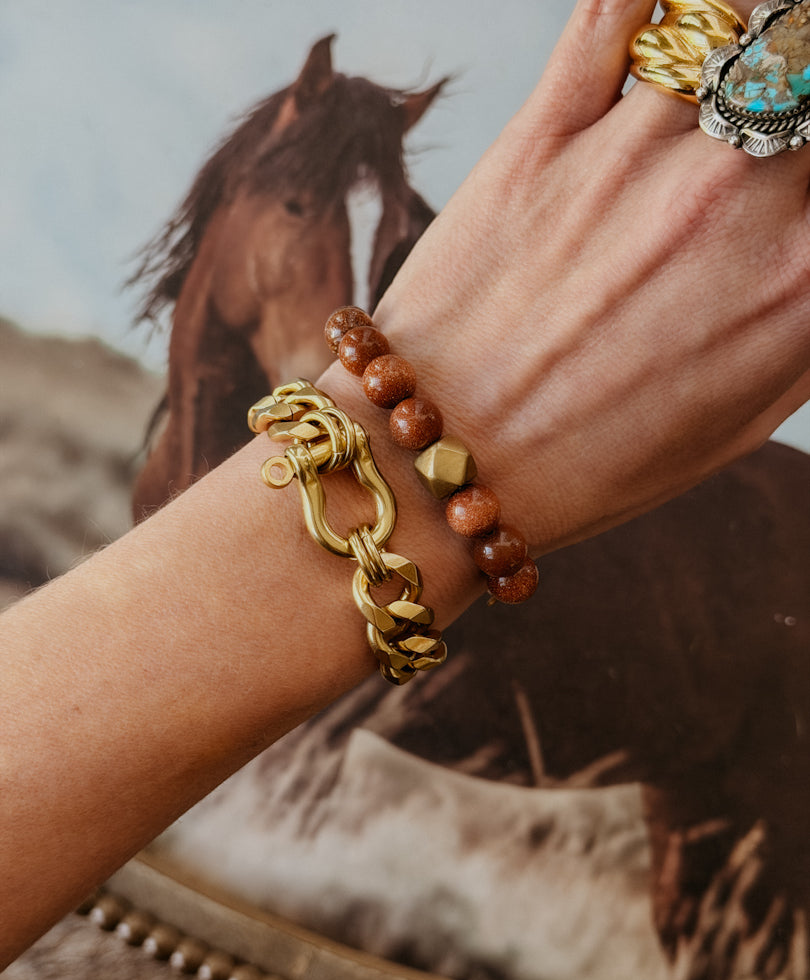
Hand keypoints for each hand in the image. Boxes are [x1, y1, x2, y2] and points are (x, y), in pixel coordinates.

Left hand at [324, 0, 809, 553]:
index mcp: (806, 281)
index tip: (794, 166)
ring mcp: (638, 153)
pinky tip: (657, 27)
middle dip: (790, 99)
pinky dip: (645, 4)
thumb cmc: (590, 458)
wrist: (448, 461)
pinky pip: (621, 3)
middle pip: (808, 72)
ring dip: (731, 44)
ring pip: (734, 18)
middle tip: (759, 130)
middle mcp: (740, 197)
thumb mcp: (743, 413)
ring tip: (711, 83)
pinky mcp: (545, 130)